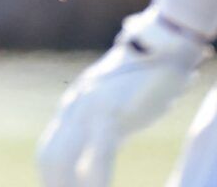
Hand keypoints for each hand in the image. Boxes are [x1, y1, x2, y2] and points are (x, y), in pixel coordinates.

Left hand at [37, 11, 208, 186]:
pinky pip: (97, 151)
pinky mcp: (110, 109)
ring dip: (71, 184)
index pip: (50, 151)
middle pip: (50, 156)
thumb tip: (102, 158)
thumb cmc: (149, 79)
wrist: (166, 44)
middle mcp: (76, 106)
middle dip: (55, 183)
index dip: (51, 177)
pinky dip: (95, 177)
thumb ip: (107, 130)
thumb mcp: (120, 108)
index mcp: (74, 107)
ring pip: (64, 157)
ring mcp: (90, 106)